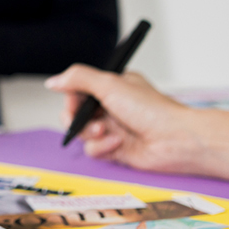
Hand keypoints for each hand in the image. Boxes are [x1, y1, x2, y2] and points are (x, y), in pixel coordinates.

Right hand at [45, 64, 204, 172]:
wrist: (175, 140)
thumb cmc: (153, 111)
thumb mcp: (110, 85)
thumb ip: (78, 79)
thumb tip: (53, 81)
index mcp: (113, 87)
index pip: (78, 90)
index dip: (72, 98)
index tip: (75, 102)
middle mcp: (112, 106)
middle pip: (75, 113)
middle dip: (76, 119)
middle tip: (84, 120)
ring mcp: (113, 128)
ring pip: (81, 133)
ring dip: (90, 133)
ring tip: (105, 131)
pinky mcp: (115, 148)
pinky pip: (92, 149)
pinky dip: (102, 147)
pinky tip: (118, 143)